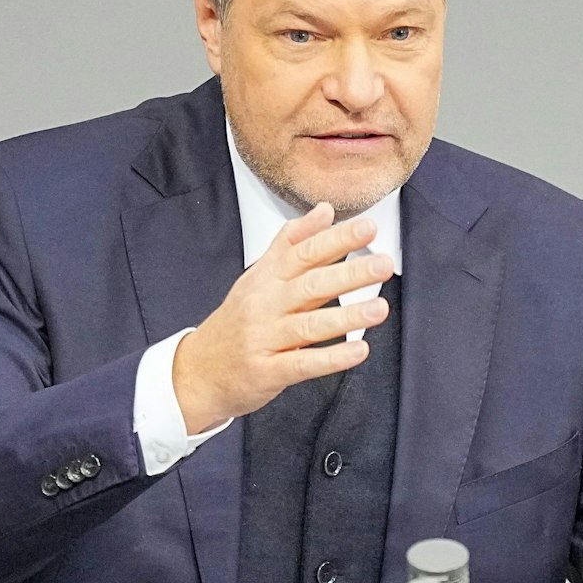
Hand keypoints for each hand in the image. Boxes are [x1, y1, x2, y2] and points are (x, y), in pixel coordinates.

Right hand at [172, 203, 394, 433]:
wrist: (199, 371)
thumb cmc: (236, 321)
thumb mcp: (259, 276)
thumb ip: (292, 243)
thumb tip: (324, 210)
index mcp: (266, 278)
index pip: (303, 252)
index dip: (336, 239)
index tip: (368, 228)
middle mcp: (265, 305)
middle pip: (311, 284)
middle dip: (349, 273)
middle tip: (383, 264)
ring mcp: (265, 339)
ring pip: (310, 324)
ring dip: (347, 316)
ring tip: (380, 308)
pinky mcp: (268, 371)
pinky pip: (302, 364)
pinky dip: (331, 358)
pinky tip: (358, 350)